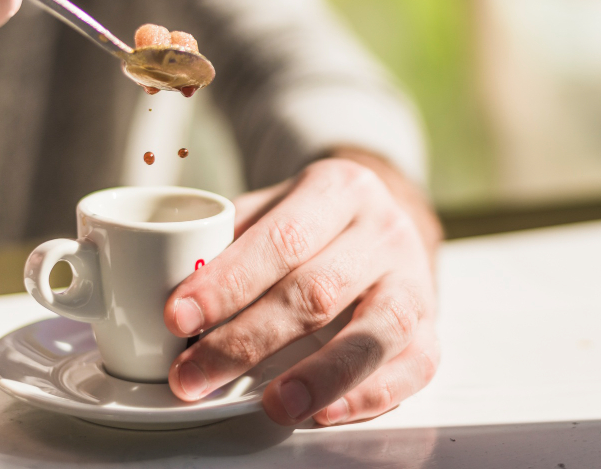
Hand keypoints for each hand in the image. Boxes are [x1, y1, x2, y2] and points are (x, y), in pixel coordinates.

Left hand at [164, 152, 441, 425]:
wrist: (385, 218)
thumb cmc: (316, 222)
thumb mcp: (275, 206)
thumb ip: (230, 239)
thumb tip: (170, 284)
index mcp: (339, 189)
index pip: (281, 238)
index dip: (227, 281)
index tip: (178, 316)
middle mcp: (383, 230)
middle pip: (317, 290)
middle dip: (248, 340)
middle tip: (195, 375)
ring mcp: (413, 279)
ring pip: (375, 330)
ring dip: (319, 374)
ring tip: (273, 404)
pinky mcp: (431, 326)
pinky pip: (414, 365)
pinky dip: (371, 394)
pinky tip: (328, 412)